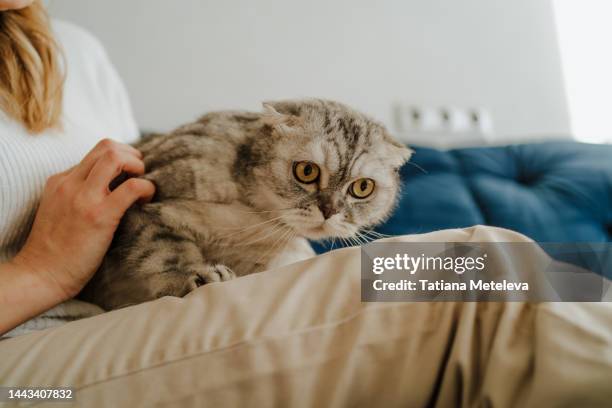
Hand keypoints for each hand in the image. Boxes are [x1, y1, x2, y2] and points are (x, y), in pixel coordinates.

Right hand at [11, 139, 154, 299]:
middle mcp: (70, 184)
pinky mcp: (99, 215)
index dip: (120, 159)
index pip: (96, 153)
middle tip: (141, 176)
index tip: (130, 175)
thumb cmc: (56, 251)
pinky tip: (147, 201)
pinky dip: (146, 188)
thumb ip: (79, 196)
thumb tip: (113, 189)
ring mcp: (83, 198)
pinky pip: (131, 187)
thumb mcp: (60, 211)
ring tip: (144, 187)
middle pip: (107, 146)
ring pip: (115, 157)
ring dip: (138, 166)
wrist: (40, 275)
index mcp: (60, 181)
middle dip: (132, 155)